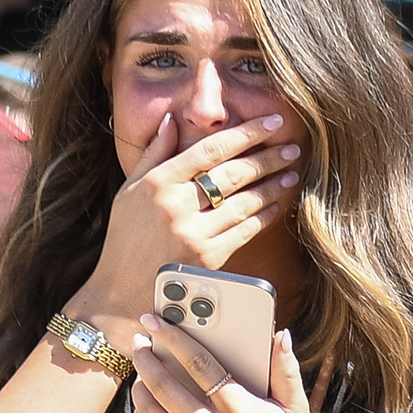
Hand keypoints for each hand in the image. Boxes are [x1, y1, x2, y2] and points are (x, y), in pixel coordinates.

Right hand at [84, 109, 300, 316]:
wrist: (121, 292)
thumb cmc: (124, 239)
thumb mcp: (129, 191)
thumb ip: (153, 154)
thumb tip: (172, 120)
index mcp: (158, 183)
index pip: (210, 149)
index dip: (246, 133)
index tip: (271, 122)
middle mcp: (176, 206)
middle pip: (233, 174)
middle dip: (267, 158)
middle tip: (291, 147)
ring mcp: (193, 234)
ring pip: (244, 203)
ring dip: (272, 186)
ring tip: (291, 172)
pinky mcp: (207, 260)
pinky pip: (244, 232)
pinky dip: (264, 216)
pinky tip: (278, 204)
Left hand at [127, 325, 320, 412]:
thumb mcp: (296, 411)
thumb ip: (285, 371)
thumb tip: (281, 336)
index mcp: (239, 411)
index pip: (198, 363)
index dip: (173, 337)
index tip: (156, 322)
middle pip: (164, 386)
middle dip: (146, 358)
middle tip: (138, 341)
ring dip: (139, 388)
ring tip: (140, 374)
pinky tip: (146, 405)